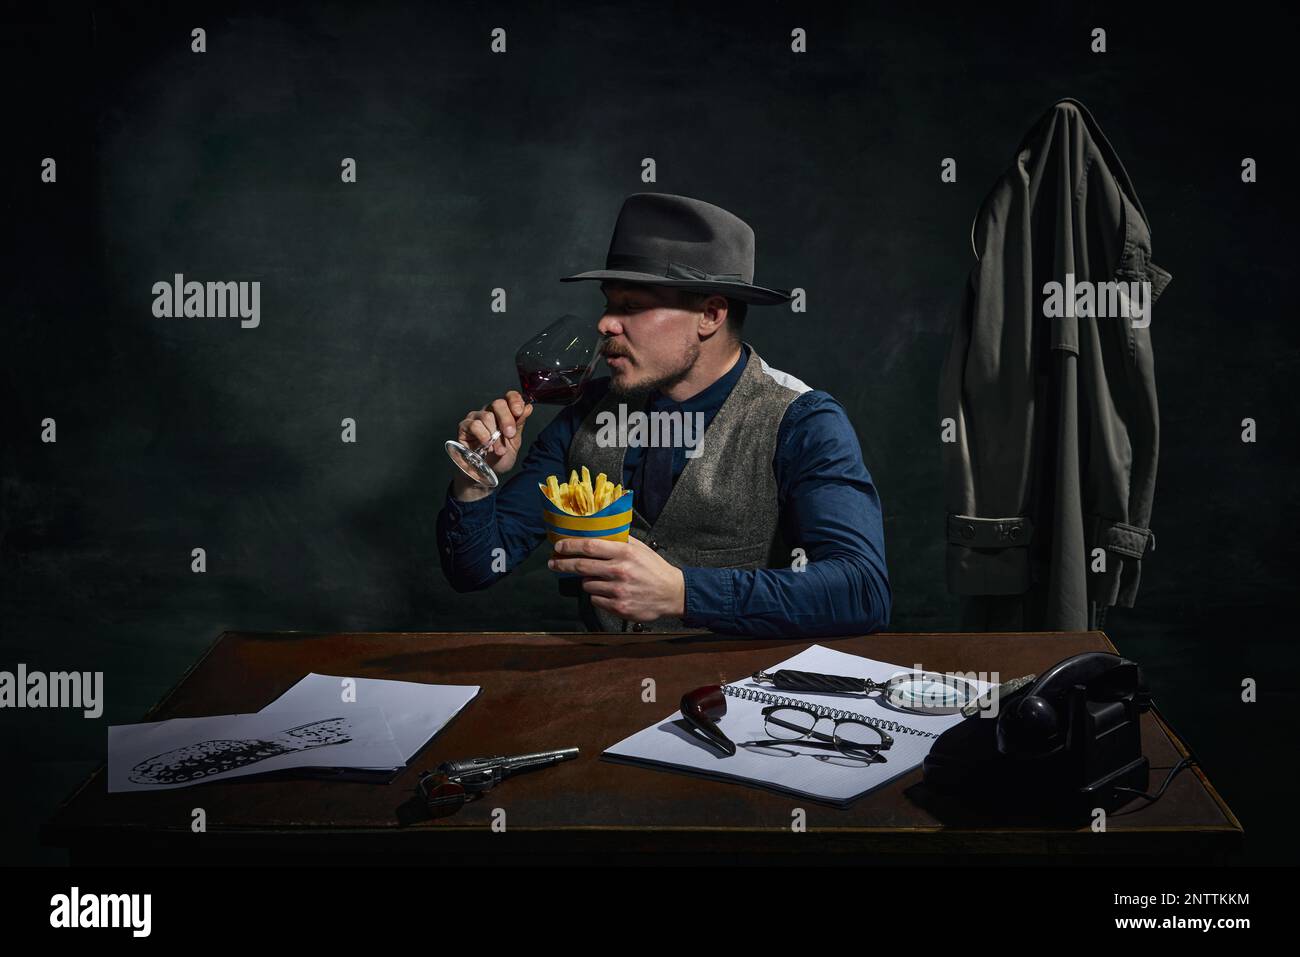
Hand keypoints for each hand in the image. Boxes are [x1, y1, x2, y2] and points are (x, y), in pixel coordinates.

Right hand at [452, 390, 532, 498]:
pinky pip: (474, 425)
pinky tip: (487, 446)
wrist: (486, 473)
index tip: (519, 412)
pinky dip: (483, 436)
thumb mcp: (514, 442)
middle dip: (507, 419)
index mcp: (503, 412)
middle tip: (510, 434)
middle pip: (498, 404)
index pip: (509, 397)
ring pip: (487, 416)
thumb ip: (519, 424)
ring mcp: (475, 417)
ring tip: (499, 450)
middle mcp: (489, 411)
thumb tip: (528, 407)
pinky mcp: (464, 427)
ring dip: (495, 435)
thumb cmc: (499, 457)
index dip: (515, 401)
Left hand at [548, 536, 685, 622]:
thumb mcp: (640, 548)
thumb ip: (619, 540)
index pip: (590, 546)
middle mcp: (620, 571)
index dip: (570, 546)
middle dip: (563, 564)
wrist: (672, 593)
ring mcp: (618, 590)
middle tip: (553, 563)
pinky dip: (597, 596)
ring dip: (588, 581)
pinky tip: (609, 592)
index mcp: (625, 553)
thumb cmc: (654, 568)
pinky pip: (595, 599)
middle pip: (582, 566)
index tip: (558, 546)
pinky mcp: (618, 607)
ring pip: (587, 584)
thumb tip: (596, 532)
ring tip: (600, 579)